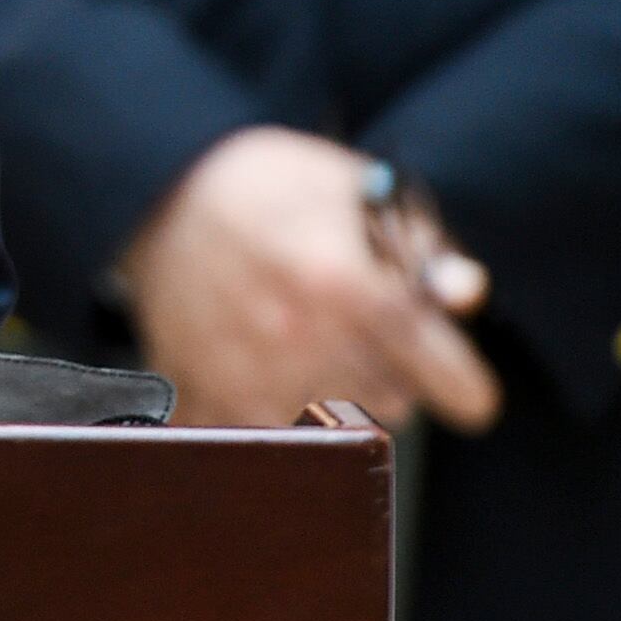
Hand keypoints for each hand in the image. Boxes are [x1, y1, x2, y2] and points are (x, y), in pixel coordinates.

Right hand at [117, 126, 499, 433]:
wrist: (152, 193)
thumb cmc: (267, 183)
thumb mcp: (352, 186)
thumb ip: (419, 243)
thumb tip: (465, 293)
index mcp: (345, 284)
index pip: (446, 378)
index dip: (466, 385)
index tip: (468, 391)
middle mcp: (298, 342)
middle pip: (396, 403)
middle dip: (395, 371)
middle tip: (361, 326)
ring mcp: (246, 378)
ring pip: (340, 426)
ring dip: (340, 392)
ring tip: (310, 339)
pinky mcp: (205, 399)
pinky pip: (274, 437)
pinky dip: (278, 412)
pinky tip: (266, 365)